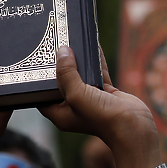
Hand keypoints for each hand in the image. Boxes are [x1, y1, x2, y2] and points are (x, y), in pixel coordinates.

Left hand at [38, 46, 160, 167]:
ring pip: (81, 75)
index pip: (42, 94)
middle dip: (59, 64)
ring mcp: (91, 98)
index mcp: (59, 113)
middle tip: (51, 44)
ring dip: (79, 60)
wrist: (133, 127)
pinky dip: (96, 61)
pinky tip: (94, 46)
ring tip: (72, 40)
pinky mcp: (106, 92)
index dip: (37, 79)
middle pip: (62, 81)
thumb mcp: (76, 94)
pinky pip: (98, 73)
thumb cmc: (101, 117)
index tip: (33, 60)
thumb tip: (62, 51)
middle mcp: (73, 106)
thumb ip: (67, 73)